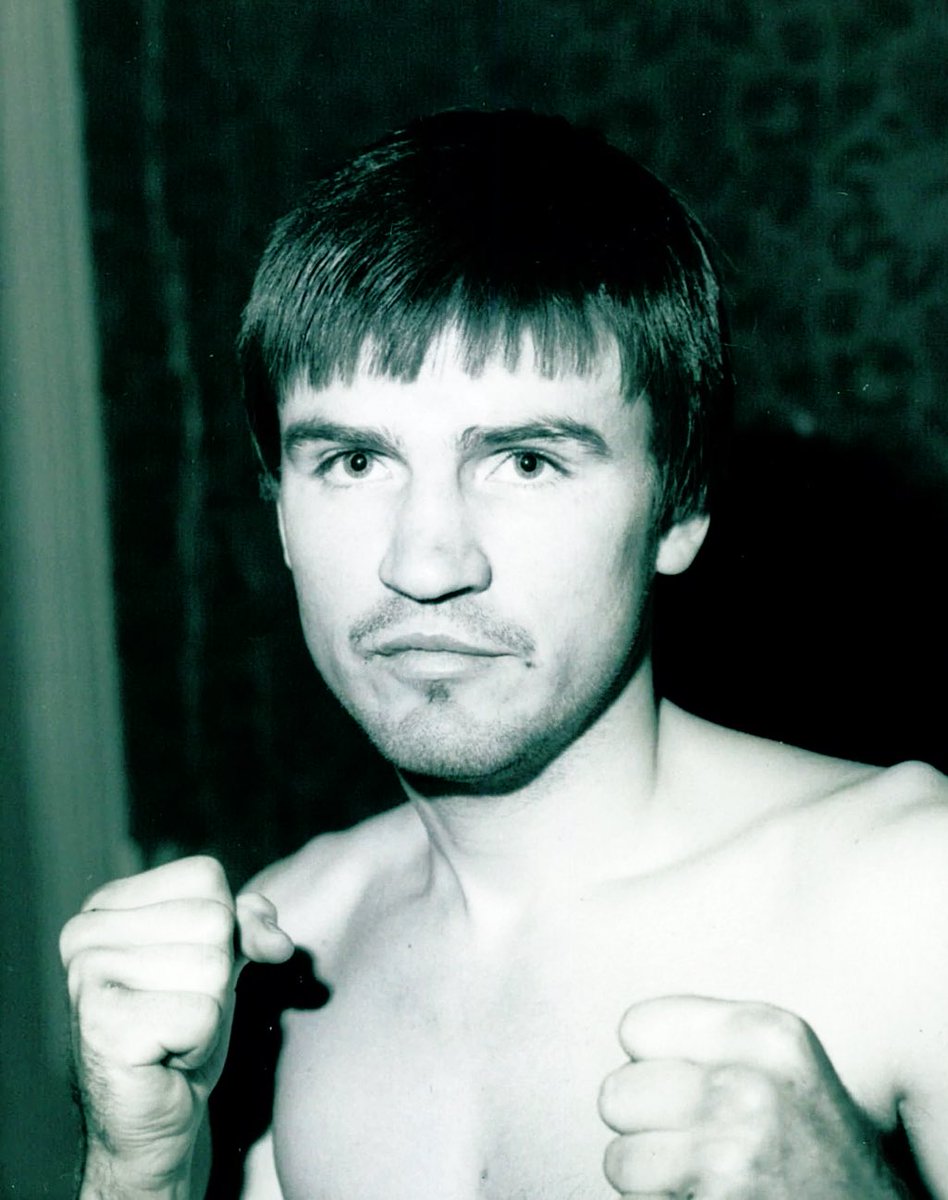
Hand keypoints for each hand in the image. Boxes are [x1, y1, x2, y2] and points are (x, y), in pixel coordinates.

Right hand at [59, 855, 293, 1196]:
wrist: (153, 1117)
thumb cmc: (182, 1030)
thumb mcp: (220, 959)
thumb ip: (248, 923)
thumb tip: (276, 940)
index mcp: (107, 903)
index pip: (206, 877)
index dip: (224, 927)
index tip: (189, 971)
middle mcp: (86, 933)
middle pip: (213, 918)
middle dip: (217, 975)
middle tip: (179, 1011)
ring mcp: (88, 978)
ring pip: (212, 966)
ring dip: (209, 1011)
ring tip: (171, 1034)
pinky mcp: (104, 1027)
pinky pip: (203, 1015)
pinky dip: (200, 1044)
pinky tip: (165, 1058)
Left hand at [598, 995, 896, 1198]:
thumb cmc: (821, 1149)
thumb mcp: (784, 1064)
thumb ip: (714, 1040)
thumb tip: (630, 1037)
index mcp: (765, 1033)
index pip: (636, 1026)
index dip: (653, 1062)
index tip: (689, 1084)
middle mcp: (747, 1087)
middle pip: (617, 1093)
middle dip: (645, 1123)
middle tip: (695, 1140)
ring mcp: (729, 1154)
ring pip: (620, 1160)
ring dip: (651, 1178)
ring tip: (705, 1177)